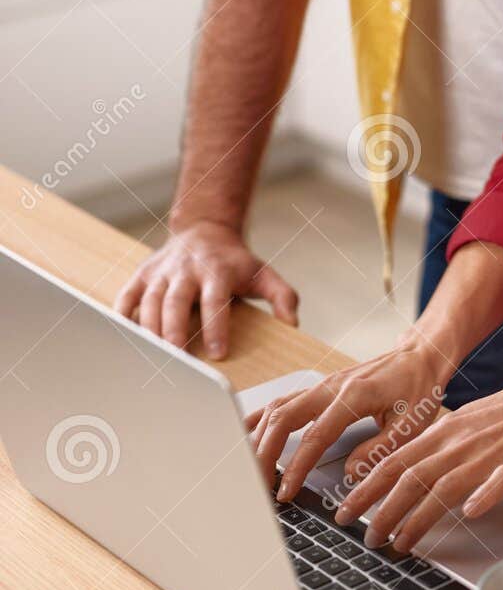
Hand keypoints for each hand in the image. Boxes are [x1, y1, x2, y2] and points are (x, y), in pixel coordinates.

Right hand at [115, 219, 297, 358]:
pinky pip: (127, 297)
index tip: (218, 353)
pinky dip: (123, 318)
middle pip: (176, 300)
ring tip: (153, 360)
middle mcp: (186, 269)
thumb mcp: (264, 274)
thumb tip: (292, 323)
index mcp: (217, 270)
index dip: (216, 326)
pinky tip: (126, 342)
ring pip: (150, 301)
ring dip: (149, 331)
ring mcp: (162, 271)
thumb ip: (282, 297)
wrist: (205, 230)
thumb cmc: (235, 262)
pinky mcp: (143, 275)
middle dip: (174, 330)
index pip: (215, 300)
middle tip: (176, 360)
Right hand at [247, 334, 453, 497]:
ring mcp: (323, 385)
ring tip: (249, 469)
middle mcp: (331, 387)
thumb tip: (350, 473)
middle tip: (258, 486)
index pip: (314, 436)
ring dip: (259, 437)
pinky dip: (262, 416)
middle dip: (264, 454)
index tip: (285, 492)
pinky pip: (283, 400)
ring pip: (278, 408)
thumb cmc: (419, 388)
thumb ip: (381, 449)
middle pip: (283, 418)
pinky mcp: (321, 388)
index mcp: (353, 396)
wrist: (421, 356)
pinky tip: (248, 433)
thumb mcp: (412, 424)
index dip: (296, 467)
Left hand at [330, 373, 502, 552]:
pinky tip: (472, 513)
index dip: (366, 488)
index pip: (394, 462)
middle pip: (410, 478)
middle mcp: (456, 444)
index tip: (344, 510)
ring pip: (445, 486)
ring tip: (399, 543)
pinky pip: (499, 481)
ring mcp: (485, 455)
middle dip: (382, 510)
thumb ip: (433, 450)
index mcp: (442, 434)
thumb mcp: (461, 426)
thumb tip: (402, 475)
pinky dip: (484, 495)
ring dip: (418, 517)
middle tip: (364, 537)